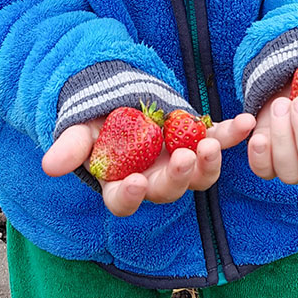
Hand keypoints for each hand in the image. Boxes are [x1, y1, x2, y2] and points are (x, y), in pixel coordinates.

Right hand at [42, 112, 255, 216]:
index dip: (130, 197)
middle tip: (184, 158)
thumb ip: (69, 146)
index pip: (124, 201)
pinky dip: (233, 133)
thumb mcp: (78, 129)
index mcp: (121, 184)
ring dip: (209, 163)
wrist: (113, 95)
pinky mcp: (197, 141)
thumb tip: (50, 165)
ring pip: (199, 176)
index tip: (135, 183)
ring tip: (213, 144)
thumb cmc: (91, 118)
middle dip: (178, 177)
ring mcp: (179, 162)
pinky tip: (246, 121)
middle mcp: (153, 181)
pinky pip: (218, 140)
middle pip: (168, 190)